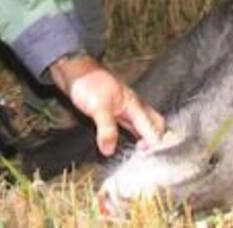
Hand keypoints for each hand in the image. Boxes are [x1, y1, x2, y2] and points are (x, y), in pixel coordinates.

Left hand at [49, 54, 164, 156]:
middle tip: (146, 158)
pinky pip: (132, 127)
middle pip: (156, 125)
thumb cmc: (88, 82)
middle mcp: (134, 108)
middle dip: (157, 141)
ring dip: (145, 140)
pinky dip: (133, 137)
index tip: (148, 161)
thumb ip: (106, 128)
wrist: (75, 71)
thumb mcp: (98, 107)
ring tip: (139, 157)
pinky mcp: (117, 113)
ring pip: (144, 126)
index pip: (153, 128)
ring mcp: (126, 110)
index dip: (155, 145)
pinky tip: (126, 145)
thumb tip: (110, 150)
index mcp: (135, 105)